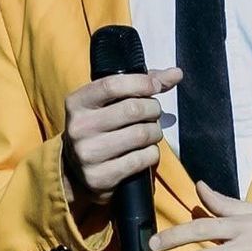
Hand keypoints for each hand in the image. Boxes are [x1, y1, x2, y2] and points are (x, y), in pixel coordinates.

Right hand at [62, 67, 179, 202]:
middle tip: (153, 115)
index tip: (156, 86)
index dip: (141, 83)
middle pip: (132, 109)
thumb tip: (175, 74)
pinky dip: (151, 154)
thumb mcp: (108, 103)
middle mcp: (79, 127)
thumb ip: (140, 84)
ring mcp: (88, 154)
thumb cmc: (100, 129)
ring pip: (140, 135)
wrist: (76, 172)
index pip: (112, 85)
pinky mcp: (99, 176)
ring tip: (151, 133)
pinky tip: (145, 152)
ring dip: (155, 132)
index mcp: (77, 103)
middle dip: (153, 110)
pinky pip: (141, 159)